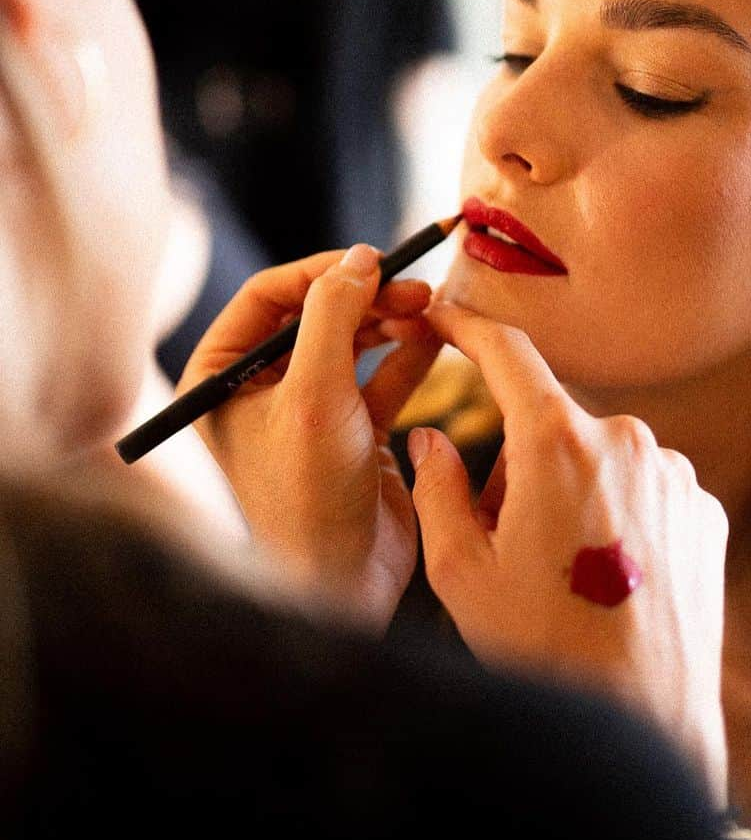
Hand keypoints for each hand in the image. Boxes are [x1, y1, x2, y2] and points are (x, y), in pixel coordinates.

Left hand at [179, 244, 441, 629]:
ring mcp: (309, 409)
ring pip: (354, 340)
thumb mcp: (314, 395)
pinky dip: (411, 354)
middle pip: (318, 312)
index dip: (324, 270)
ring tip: (431, 309)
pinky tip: (438, 338)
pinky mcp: (354, 430)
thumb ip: (332, 316)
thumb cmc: (308, 498)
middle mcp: (260, 388)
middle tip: (416, 287)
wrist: (342, 584)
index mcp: (222, 376)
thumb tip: (359, 256)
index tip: (376, 258)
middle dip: (368, 296)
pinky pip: (383, 375)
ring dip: (393, 320)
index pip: (269, 296)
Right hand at [408, 300, 728, 803]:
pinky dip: (620, 516)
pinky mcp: (707, 507)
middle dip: (518, 464)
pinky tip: (614, 580)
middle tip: (508, 543)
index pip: (506, 354)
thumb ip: (436, 488)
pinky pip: (646, 488)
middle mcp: (626, 439)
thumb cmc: (542, 644)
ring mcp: (675, 473)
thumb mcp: (460, 571)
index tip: (444, 310)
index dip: (468, 326)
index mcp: (557, 442)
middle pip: (549, 423)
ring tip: (567, 575)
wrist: (646, 716)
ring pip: (599, 458)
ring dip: (572, 492)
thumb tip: (429, 439)